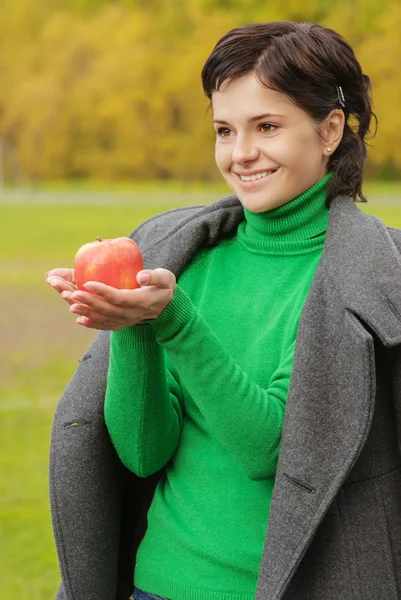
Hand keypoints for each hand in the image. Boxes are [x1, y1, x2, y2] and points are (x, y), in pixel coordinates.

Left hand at [47, 268, 175, 330]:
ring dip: (86, 313)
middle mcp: (132, 314)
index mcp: (141, 301)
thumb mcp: (165, 278)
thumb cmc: (163, 286)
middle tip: (72, 294)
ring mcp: (126, 321)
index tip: (88, 283)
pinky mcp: (121, 324)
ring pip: (104, 319)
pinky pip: (105, 325)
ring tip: (71, 306)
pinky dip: (92, 324)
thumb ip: (155, 276)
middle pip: (107, 310)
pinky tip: (79, 319)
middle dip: (89, 302)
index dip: (103, 291)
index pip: (119, 298)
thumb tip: (141, 276)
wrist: (167, 305)